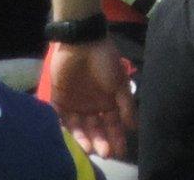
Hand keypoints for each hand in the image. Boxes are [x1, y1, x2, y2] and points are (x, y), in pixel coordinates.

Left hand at [47, 38, 134, 160]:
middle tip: (103, 152)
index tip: (119, 151)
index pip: (112, 125)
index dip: (116, 138)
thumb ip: (126, 105)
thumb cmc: (105, 62)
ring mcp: (75, 103)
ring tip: (87, 148)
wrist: (82, 42)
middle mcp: (91, 106)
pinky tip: (67, 137)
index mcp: (107, 103)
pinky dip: (62, 126)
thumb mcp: (120, 83)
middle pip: (95, 129)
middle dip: (100, 141)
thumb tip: (134, 127)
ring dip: (82, 138)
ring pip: (78, 126)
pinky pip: (60, 116)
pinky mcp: (59, 98)